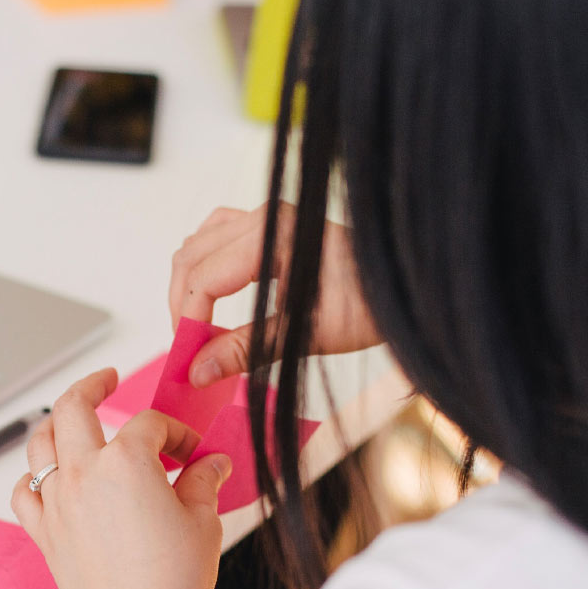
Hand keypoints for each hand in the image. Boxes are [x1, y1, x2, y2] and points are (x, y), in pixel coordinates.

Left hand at [11, 368, 231, 588]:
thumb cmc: (171, 581)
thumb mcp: (203, 522)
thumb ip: (204, 482)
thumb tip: (212, 464)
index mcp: (126, 461)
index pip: (150, 424)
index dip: (175, 433)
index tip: (191, 453)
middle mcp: (84, 473)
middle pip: (74, 407)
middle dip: (92, 385)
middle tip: (106, 378)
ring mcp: (57, 501)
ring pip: (40, 443)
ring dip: (56, 424)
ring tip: (72, 419)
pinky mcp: (44, 532)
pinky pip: (24, 493)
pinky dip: (32, 479)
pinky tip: (46, 479)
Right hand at [169, 202, 381, 386]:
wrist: (405, 287)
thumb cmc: (367, 307)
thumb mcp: (304, 336)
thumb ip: (245, 350)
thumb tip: (196, 372)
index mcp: (274, 235)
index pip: (205, 277)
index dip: (188, 321)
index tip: (187, 360)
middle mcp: (266, 216)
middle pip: (192, 257)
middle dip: (182, 306)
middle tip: (189, 351)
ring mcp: (267, 216)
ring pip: (198, 243)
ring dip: (189, 285)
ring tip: (198, 329)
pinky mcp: (271, 225)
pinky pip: (217, 236)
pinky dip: (204, 266)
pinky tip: (213, 297)